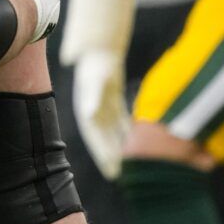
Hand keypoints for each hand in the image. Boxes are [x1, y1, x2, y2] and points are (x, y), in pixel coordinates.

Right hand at [70, 50, 130, 178]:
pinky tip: (137, 140)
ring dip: (119, 145)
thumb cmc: (98, 65)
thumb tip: (90, 115)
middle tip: (119, 175)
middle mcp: (93, 111)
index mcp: (86, 111)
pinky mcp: (113, 100)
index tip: (112, 171)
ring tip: (130, 163)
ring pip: (112, 131)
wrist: (100, 48)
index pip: (95, 138)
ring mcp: (103, 106)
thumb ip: (93, 98)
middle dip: (110, 156)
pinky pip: (121, 120)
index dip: (102, 155)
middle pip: (103, 138)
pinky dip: (127, 130)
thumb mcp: (96, 81)